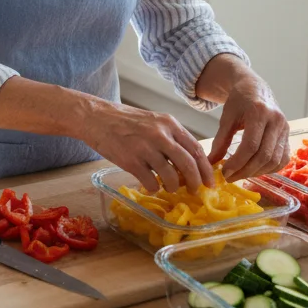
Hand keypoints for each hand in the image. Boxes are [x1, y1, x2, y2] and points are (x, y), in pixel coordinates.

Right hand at [85, 103, 214, 191]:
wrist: (97, 117)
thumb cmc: (126, 121)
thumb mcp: (154, 122)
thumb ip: (171, 138)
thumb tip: (189, 163)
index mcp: (169, 124)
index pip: (196, 149)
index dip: (206, 169)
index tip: (210, 182)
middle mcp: (160, 134)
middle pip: (188, 164)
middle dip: (195, 182)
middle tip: (195, 190)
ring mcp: (145, 148)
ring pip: (170, 176)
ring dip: (173, 187)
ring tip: (169, 188)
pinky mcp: (130, 161)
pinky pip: (150, 182)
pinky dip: (154, 188)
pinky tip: (151, 185)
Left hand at [207, 75, 289, 182]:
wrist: (255, 89)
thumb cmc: (239, 101)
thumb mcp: (226, 117)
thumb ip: (220, 140)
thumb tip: (211, 163)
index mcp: (260, 112)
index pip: (251, 145)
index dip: (238, 162)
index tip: (224, 172)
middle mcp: (277, 121)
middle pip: (264, 156)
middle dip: (246, 171)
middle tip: (230, 177)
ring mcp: (285, 129)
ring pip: (275, 160)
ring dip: (257, 172)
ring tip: (240, 174)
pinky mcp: (288, 136)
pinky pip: (282, 159)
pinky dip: (269, 169)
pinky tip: (254, 170)